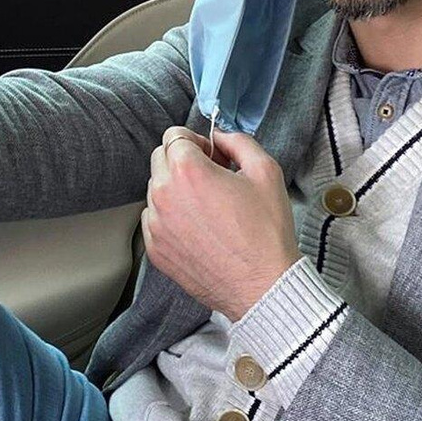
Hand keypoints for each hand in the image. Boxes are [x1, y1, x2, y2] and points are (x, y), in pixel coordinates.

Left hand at [140, 126, 300, 320]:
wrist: (263, 286)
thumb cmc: (266, 233)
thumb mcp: (266, 171)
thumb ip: (238, 142)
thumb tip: (221, 136)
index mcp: (187, 171)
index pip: (173, 135)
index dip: (196, 140)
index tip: (211, 155)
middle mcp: (164, 195)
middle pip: (160, 158)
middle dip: (183, 161)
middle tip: (212, 177)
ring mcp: (156, 225)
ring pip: (156, 189)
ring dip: (176, 189)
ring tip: (208, 207)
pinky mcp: (155, 249)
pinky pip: (155, 219)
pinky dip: (171, 217)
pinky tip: (200, 228)